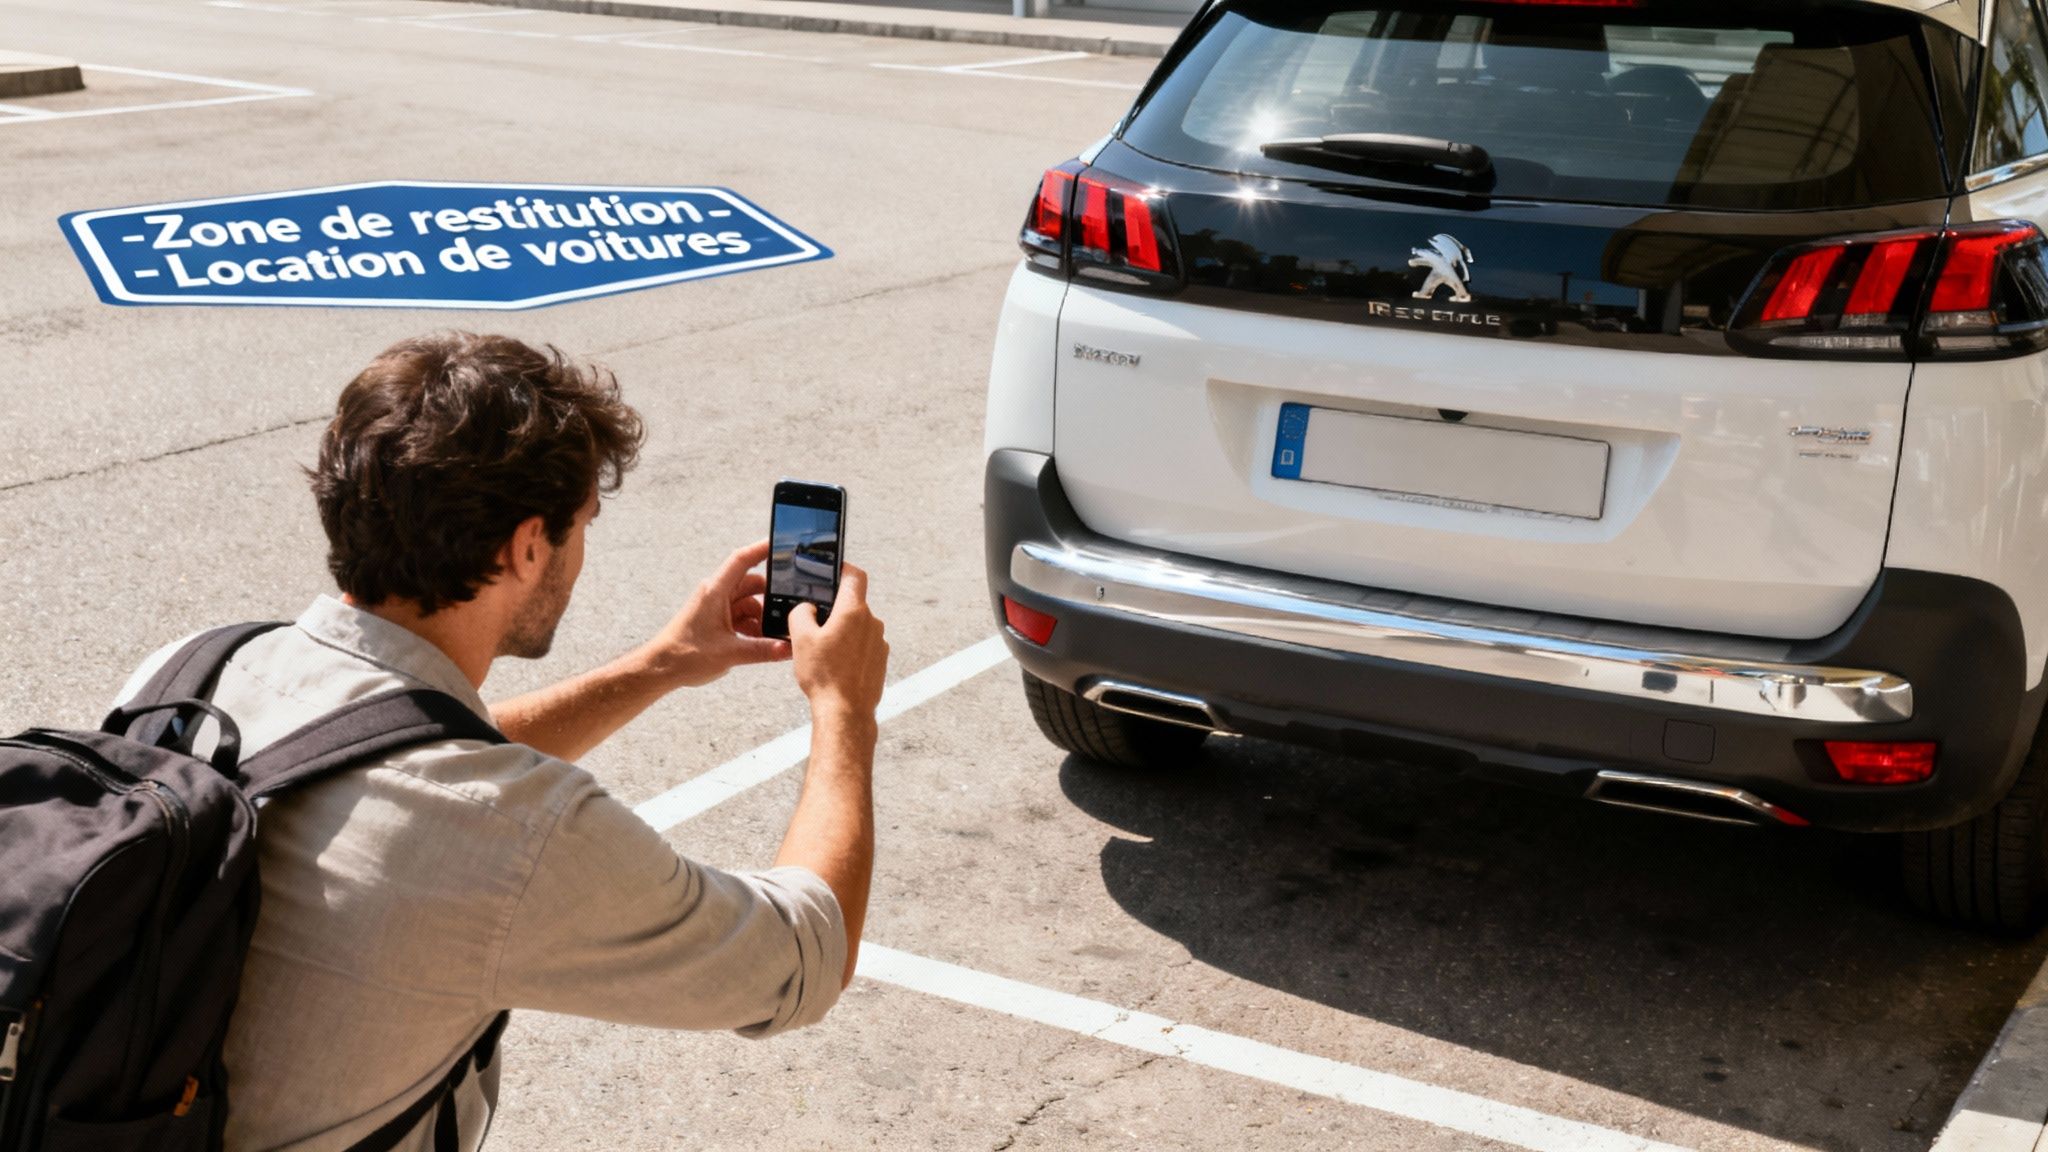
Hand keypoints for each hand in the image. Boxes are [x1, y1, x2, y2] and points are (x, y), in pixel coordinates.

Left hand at [645, 540, 790, 688]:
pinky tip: (760, 643)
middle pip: (753, 583)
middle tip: (787, 613)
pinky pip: (743, 616)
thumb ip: (763, 650)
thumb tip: (789, 648)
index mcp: (716, 591)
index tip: (782, 544)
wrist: (661, 669)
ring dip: (762, 618)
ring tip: (772, 637)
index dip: (763, 548)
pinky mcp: (717, 620)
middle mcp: (716, 594)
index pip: (742, 559)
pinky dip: (754, 627)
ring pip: (750, 602)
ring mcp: (717, 607)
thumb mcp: (729, 654)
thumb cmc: (684, 655)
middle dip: (771, 598)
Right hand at [790, 563, 888, 720]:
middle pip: (853, 604)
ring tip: (822, 650)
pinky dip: (850, 648)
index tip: (833, 569)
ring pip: (857, 626)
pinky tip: (835, 664)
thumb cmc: (823, 675)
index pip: (855, 575)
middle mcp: (872, 623)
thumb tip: (807, 608)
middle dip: (834, 609)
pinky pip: (863, 645)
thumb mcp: (800, 639)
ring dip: (842, 631)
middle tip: (815, 621)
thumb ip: (801, 613)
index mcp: (854, 611)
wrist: (845, 712)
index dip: (843, 568)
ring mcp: (879, 642)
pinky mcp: (880, 660)